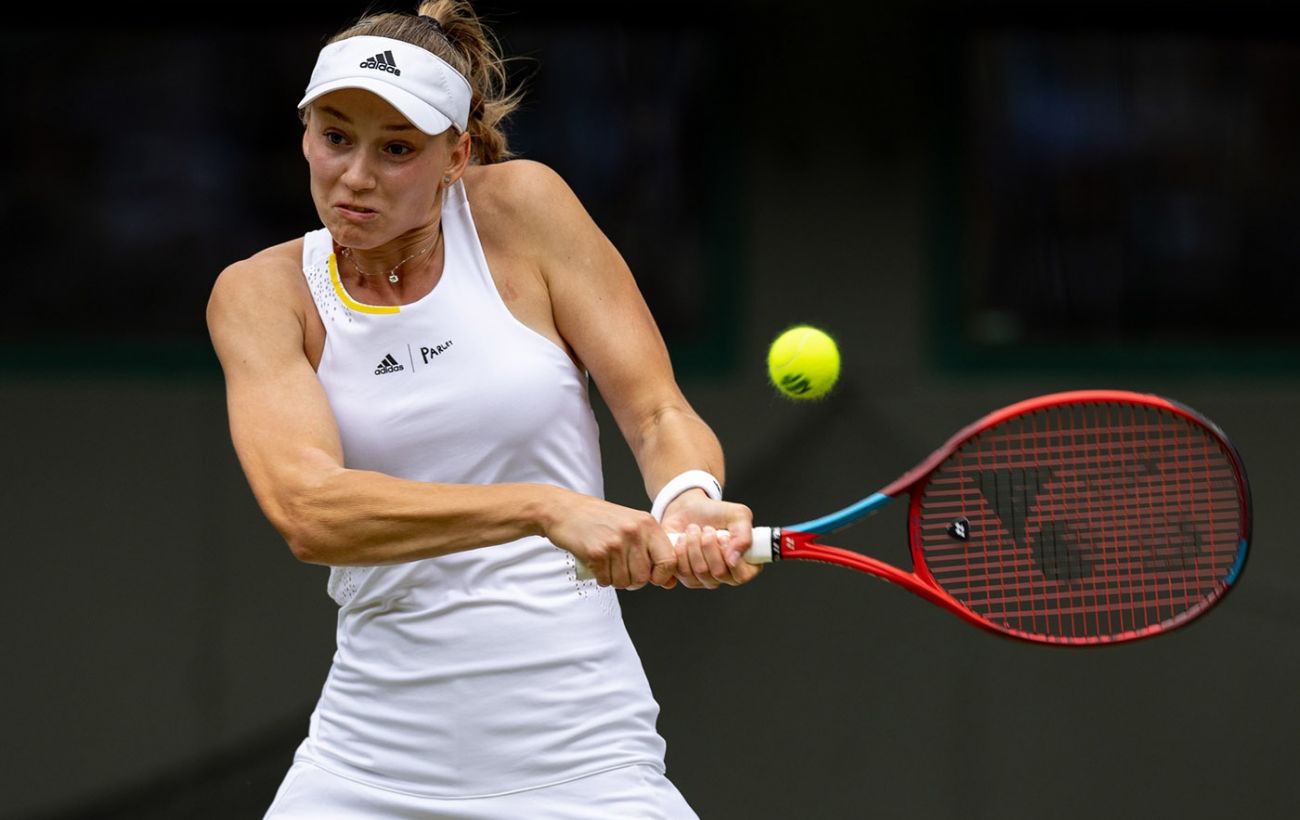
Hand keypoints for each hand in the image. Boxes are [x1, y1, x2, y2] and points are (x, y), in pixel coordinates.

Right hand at [544, 490, 677, 588]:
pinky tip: (597, 563)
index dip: (663, 575)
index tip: (654, 577)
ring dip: (615, 579)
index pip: (669, 560)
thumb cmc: (600, 519)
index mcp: (647, 524)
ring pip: (624, 582)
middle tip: (622, 569)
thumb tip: (669, 582)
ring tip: (608, 564)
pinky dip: (601, 577)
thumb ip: (652, 551)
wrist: (566, 510)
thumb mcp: (632, 525)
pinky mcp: (597, 553)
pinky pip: (606, 580)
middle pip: (644, 577)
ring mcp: (615, 543)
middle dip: (633, 580)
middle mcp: (634, 532)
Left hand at [661, 491, 762, 588]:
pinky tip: (683, 538)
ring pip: (700, 571)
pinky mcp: (687, 577)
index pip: (742, 575)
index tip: (723, 537)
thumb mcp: (738, 515)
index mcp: (745, 564)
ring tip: (694, 530)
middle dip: (709, 546)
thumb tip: (734, 559)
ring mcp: (706, 579)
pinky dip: (681, 550)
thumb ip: (744, 536)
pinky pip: (683, 572)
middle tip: (707, 529)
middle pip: (719, 573)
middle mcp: (726, 576)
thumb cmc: (716, 513)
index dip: (731, 558)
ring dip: (694, 545)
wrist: (689, 509)